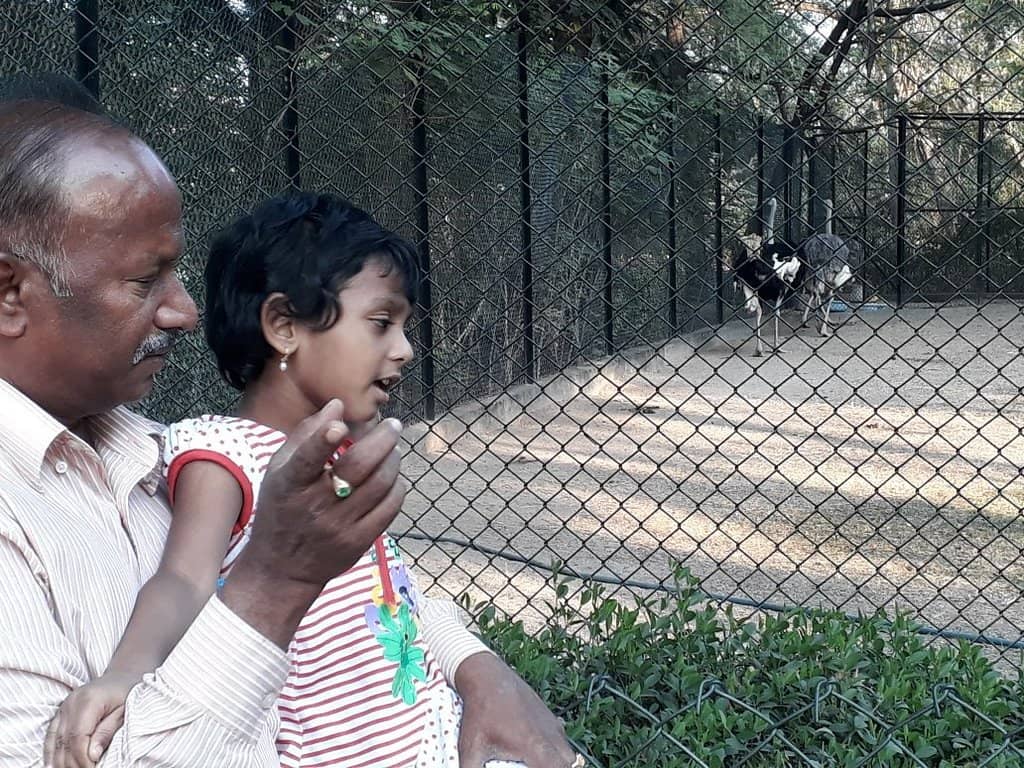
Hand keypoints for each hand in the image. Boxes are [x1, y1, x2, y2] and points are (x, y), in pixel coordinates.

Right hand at [44, 672, 135, 767]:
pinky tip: (53, 766)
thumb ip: (107, 732)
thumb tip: (92, 756)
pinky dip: (51, 753)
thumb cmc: (128, 693)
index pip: (78, 737)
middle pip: (65, 742)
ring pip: (56, 741)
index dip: (82, 759)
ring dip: (61, 761)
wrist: (122, 677)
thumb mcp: (125, 711)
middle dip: (73, 763)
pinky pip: (51, 735)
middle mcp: (71, 703)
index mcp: (89, 701)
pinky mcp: (61, 712)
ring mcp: (64, 707)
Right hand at [224, 400, 406, 647]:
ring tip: (393, 449)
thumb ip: (306, 435)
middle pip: (359, 467)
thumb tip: (337, 405)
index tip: (339, 427)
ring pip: (380, 483)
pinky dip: (397, 486)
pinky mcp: (358, 542)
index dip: (322, 441)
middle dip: (382, 439)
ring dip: (393, 459)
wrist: (282, 570)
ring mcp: (339, 526)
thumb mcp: (279, 472)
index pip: (306, 460)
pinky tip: (393, 477)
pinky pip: (389, 507)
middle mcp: (314, 506)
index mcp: (290, 485)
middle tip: (393, 425)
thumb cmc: (282, 508)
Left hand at [456, 653, 574, 767]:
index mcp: (536, 748)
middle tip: (530, 765)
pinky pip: (561, 740)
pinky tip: (535, 751)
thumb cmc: (479, 711)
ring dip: (556, 762)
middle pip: (566, 764)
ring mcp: (552, 725)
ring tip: (535, 762)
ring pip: (567, 754)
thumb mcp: (470, 747)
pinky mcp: (549, 717)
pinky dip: (555, 751)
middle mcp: (550, 737)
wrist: (486, 676)